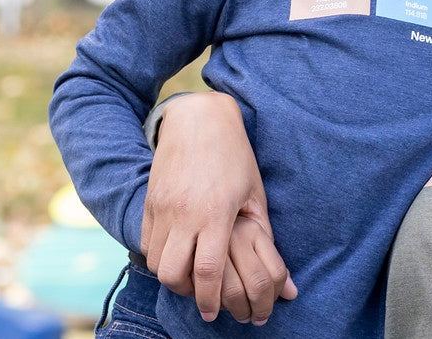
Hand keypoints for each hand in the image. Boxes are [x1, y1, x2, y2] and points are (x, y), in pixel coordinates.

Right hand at [141, 92, 295, 322]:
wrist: (198, 119)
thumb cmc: (234, 155)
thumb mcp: (254, 193)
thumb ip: (263, 236)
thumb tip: (285, 280)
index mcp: (215, 213)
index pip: (207, 271)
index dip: (209, 299)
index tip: (213, 312)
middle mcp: (184, 213)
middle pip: (173, 274)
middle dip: (186, 293)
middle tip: (200, 294)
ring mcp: (163, 207)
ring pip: (156, 261)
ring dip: (171, 275)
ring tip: (188, 275)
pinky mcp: (150, 201)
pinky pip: (147, 241)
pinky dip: (158, 255)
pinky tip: (175, 253)